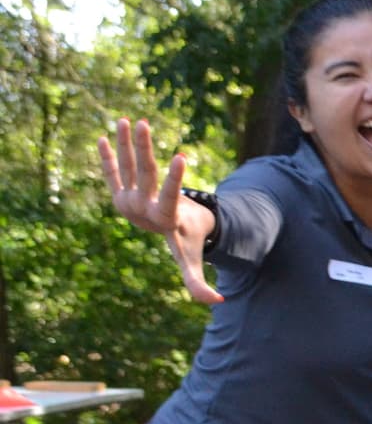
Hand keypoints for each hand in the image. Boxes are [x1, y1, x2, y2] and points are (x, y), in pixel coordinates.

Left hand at [97, 119, 222, 304]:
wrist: (162, 234)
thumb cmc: (185, 242)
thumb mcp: (191, 261)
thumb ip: (197, 283)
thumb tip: (216, 304)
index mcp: (161, 219)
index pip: (168, 196)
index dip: (173, 178)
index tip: (180, 156)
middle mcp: (139, 207)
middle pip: (143, 174)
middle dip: (143, 148)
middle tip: (142, 124)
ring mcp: (126, 199)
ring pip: (127, 166)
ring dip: (126, 142)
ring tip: (124, 119)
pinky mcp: (118, 192)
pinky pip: (111, 171)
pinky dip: (107, 155)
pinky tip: (103, 137)